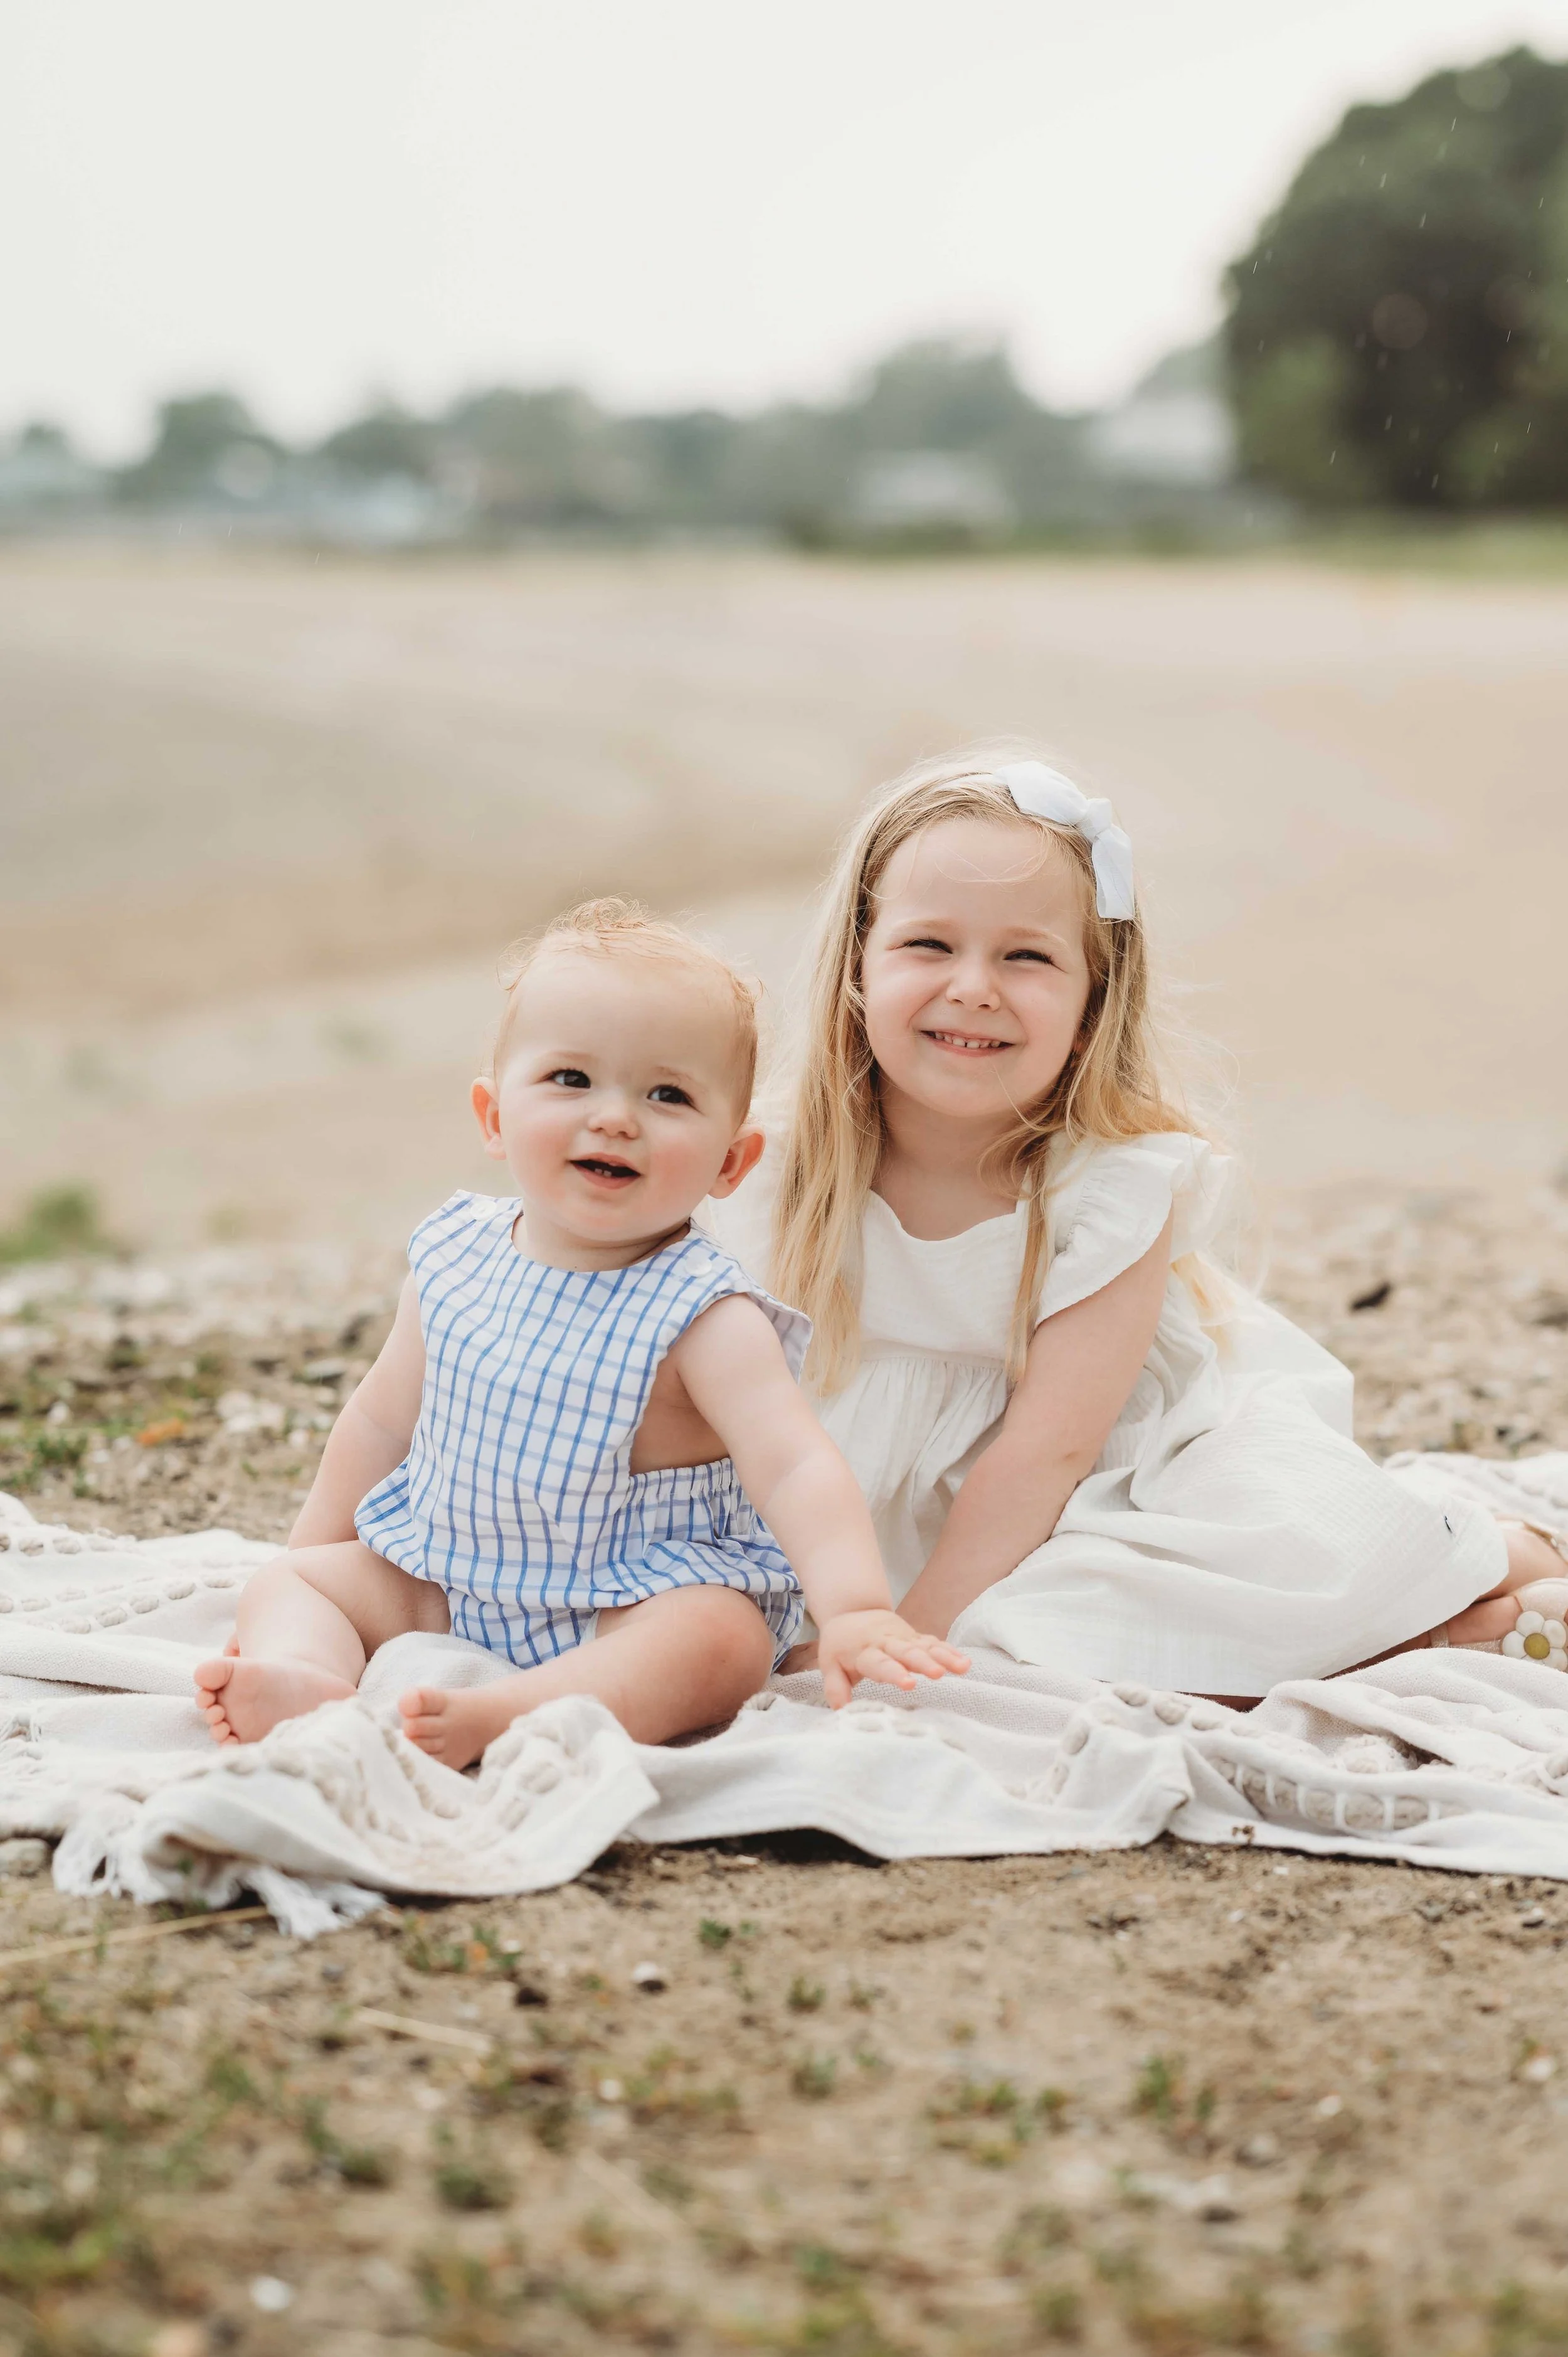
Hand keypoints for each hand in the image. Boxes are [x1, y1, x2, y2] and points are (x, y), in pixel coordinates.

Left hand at [815, 1610, 969, 1709]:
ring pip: (926, 1646)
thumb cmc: (841, 1645)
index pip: (880, 1663)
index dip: (894, 1673)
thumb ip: (836, 1688)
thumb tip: (841, 1711)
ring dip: (944, 1656)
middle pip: (907, 1652)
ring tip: (962, 1667)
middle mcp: (887, 1642)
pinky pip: (934, 1643)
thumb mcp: (829, 1664)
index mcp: (865, 1651)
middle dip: (924, 1662)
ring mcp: (904, 1638)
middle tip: (938, 1674)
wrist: (853, 1611)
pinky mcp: (916, 1637)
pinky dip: (949, 1651)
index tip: (909, 1684)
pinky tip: (964, 1662)